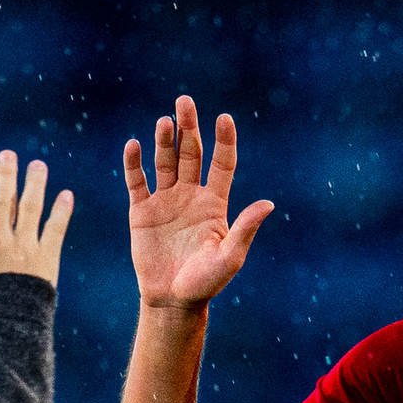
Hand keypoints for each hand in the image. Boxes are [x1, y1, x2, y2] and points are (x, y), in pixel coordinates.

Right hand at [0, 150, 74, 315]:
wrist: (3, 334)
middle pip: (3, 199)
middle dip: (5, 174)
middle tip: (8, 155)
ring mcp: (24, 248)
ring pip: (31, 207)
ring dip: (35, 183)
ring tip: (38, 165)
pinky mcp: (47, 259)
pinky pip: (55, 229)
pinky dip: (61, 211)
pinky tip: (67, 195)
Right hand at [124, 95, 273, 309]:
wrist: (172, 300)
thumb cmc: (206, 282)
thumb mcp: (230, 257)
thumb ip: (245, 228)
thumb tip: (268, 204)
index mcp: (214, 203)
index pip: (221, 163)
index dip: (223, 140)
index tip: (223, 118)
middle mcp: (190, 196)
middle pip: (190, 153)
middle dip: (188, 128)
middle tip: (184, 102)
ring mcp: (165, 202)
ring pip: (164, 162)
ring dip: (163, 141)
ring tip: (164, 121)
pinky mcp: (142, 212)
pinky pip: (137, 182)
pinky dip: (134, 164)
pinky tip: (133, 145)